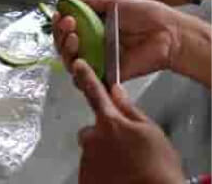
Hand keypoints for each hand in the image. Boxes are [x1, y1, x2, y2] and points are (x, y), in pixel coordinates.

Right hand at [52, 0, 181, 82]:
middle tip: (68, 23)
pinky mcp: (108, 74)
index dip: (59, 23)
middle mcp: (93, 43)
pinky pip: (87, 79)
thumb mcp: (115, 3)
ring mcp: (100, 60)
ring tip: (73, 38)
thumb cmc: (145, 15)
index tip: (59, 14)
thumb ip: (92, 2)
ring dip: (65, 49)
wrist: (168, 33)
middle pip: (64, 45)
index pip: (67, 28)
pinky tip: (77, 60)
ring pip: (71, 61)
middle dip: (59, 34)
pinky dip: (78, 73)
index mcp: (93, 26)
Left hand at [70, 59, 184, 183]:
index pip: (94, 92)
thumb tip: (117, 92)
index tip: (77, 65)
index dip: (86, 76)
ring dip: (104, 154)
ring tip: (126, 166)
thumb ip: (130, 110)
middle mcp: (92, 137)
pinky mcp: (84, 176)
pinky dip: (101, 170)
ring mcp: (86, 158)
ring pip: (92, 149)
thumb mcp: (153, 133)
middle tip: (126, 149)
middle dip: (105, 135)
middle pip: (93, 129)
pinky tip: (118, 176)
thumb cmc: (159, 169)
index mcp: (110, 122)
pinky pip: (90, 167)